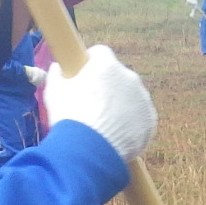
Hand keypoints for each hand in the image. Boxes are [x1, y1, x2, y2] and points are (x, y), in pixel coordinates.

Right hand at [44, 43, 157, 160]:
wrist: (89, 151)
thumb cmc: (69, 117)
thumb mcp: (54, 91)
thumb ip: (57, 74)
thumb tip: (57, 67)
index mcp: (107, 66)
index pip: (100, 52)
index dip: (90, 62)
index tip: (83, 73)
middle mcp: (130, 77)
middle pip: (118, 76)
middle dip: (107, 85)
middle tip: (91, 102)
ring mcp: (143, 99)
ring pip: (131, 95)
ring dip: (120, 103)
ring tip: (103, 122)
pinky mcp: (150, 120)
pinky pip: (140, 116)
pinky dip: (130, 121)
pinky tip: (115, 133)